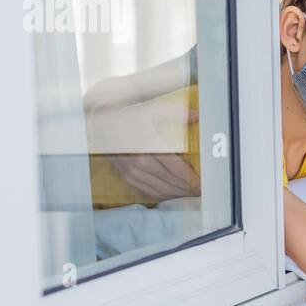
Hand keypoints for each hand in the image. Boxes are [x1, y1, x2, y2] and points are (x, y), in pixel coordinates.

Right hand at [85, 90, 201, 199]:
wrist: (103, 124)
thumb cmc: (130, 116)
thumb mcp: (153, 109)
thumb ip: (177, 113)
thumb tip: (197, 115)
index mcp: (149, 148)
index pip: (177, 170)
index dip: (192, 180)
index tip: (202, 184)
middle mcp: (140, 163)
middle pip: (171, 182)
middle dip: (188, 189)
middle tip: (200, 192)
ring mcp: (132, 172)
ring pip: (160, 190)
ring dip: (176, 194)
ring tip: (189, 194)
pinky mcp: (127, 177)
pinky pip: (148, 191)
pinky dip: (162, 195)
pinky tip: (172, 194)